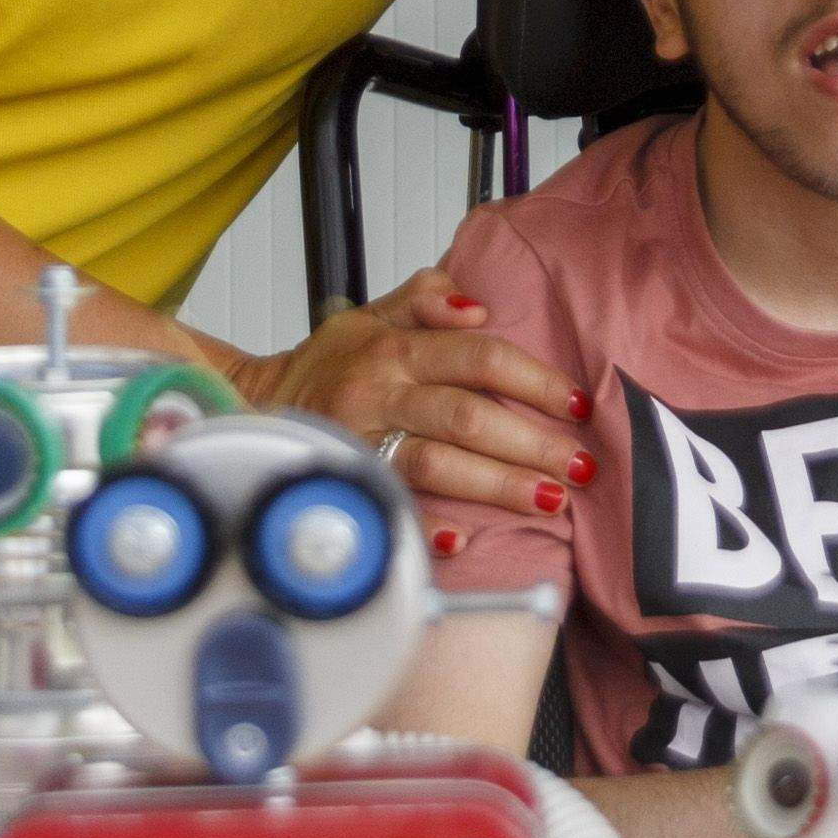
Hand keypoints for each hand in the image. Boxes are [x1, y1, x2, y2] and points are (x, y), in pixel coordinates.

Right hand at [232, 270, 588, 518]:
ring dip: (498, 486)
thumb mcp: (370, 314)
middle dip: (532, 443)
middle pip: (468, 416)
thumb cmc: (329, 363)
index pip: (479, 358)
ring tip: (550, 501)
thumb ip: (424, 298)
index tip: (577, 404)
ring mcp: (362, 440)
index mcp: (395, 348)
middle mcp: (380, 392)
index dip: (533, 380)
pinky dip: (426, 524)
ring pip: (438, 463)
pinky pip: (390, 504)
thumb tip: (477, 305)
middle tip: (581, 464)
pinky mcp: (346, 480)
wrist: (256, 402)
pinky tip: (463, 539)